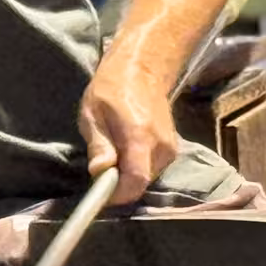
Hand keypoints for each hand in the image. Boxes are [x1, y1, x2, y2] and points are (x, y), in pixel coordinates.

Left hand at [78, 61, 179, 205]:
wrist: (142, 70)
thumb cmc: (112, 88)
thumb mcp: (93, 114)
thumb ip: (99, 145)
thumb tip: (99, 172)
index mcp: (140, 136)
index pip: (136, 180)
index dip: (118, 195)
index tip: (100, 196)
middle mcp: (162, 146)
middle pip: (140, 183)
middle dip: (119, 185)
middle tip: (100, 171)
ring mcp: (171, 149)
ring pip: (146, 178)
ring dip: (127, 175)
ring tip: (112, 153)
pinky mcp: (172, 150)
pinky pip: (151, 170)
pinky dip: (136, 167)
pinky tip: (125, 151)